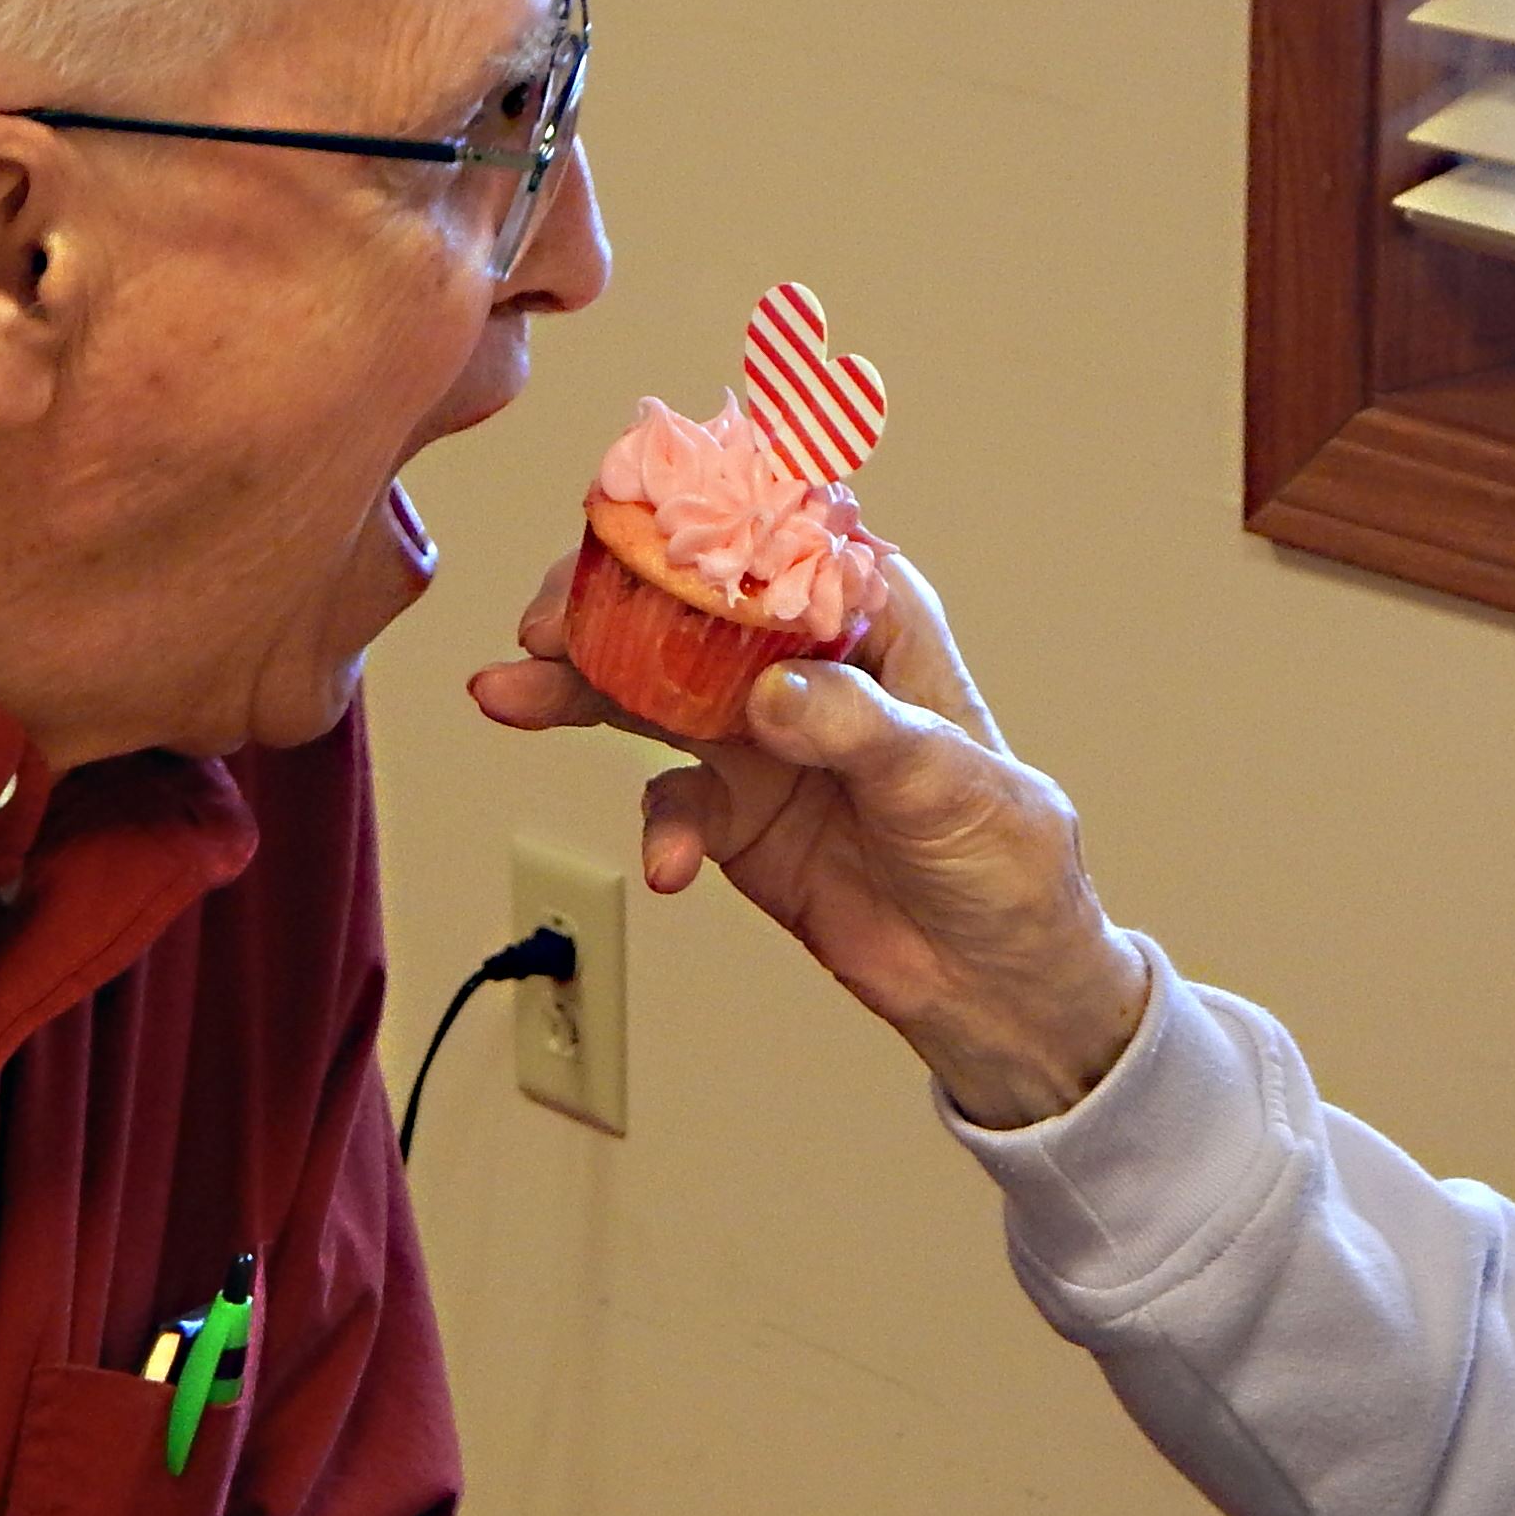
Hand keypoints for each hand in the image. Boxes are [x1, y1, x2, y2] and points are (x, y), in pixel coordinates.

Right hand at [467, 550, 1149, 1127]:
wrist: (994, 981)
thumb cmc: (1004, 856)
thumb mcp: (948, 780)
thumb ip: (858, 728)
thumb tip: (771, 696)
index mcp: (873, 618)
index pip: (775, 546)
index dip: (695, 534)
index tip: (624, 541)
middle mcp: (806, 663)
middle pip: (686, 608)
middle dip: (607, 607)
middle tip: (542, 626)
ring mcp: (763, 736)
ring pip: (650, 690)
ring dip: (580, 693)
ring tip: (510, 696)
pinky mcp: (737, 811)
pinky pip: (672, 801)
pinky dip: (660, 829)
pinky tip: (669, 866)